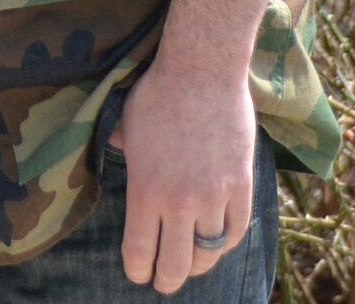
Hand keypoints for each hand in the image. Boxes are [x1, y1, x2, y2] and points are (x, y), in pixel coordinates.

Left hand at [112, 59, 255, 293]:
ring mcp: (215, 196)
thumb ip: (121, 151)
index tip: (138, 276)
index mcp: (145, 190)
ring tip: (191, 267)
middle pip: (178, 264)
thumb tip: (112, 151)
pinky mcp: (241, 186)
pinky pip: (236, 230)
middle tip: (163, 283)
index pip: (140, 251)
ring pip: (209, 253)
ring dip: (198, 265)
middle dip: (167, 279)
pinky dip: (226, 244)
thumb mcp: (125, 126)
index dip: (138, 270)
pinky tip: (216, 244)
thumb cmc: (156, 95)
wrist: (202, 71)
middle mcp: (181, 201)